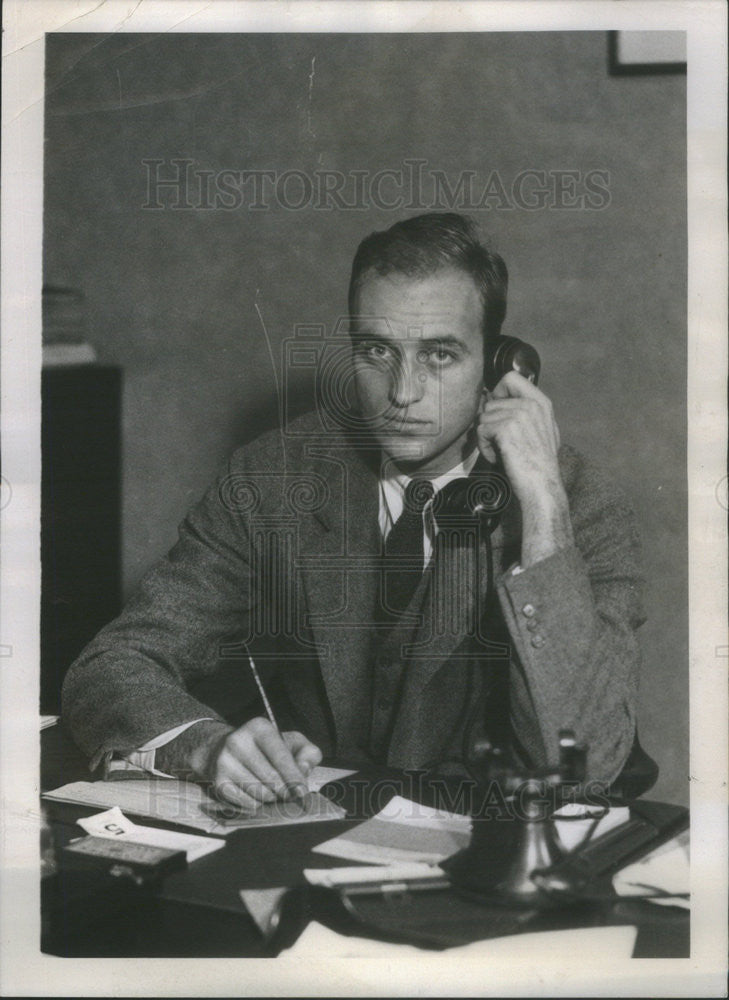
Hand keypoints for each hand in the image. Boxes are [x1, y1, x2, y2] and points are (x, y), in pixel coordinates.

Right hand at [198, 717, 322, 810]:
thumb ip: (307, 752)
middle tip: (291, 795)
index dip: (294, 777)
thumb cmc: (267, 748)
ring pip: (259, 792)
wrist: (225, 750)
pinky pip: (246, 803)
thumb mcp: (291, 742)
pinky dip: (258, 803)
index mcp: (259, 727)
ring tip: (274, 792)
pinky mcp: (218, 781)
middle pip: (271, 778)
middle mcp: (238, 741)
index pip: (280, 756)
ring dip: (272, 798)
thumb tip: (303, 770)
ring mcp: (225, 762)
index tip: (302, 792)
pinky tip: (258, 794)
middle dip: (285, 791)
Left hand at [476, 371, 572, 566]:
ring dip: (487, 438)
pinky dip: (485, 448)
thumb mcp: (540, 430)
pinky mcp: (506, 428)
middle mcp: (531, 404)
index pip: (511, 377)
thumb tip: (492, 400)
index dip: (498, 392)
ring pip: (483, 418)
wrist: (542, 484)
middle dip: (489, 424)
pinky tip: (499, 457)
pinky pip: (480, 431)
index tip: (498, 410)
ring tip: (503, 452)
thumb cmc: (538, 464)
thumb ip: (523, 412)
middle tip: (502, 443)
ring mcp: (519, 414)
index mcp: (541, 402)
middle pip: (490, 402)